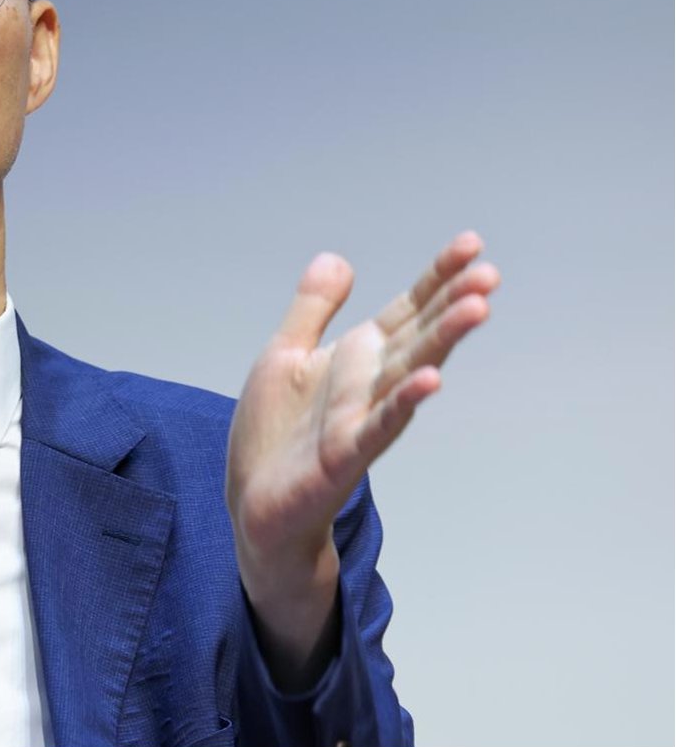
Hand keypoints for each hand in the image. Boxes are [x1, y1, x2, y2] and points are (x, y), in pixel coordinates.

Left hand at [225, 232, 499, 680]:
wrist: (255, 502)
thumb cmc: (274, 433)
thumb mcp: (284, 354)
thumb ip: (313, 309)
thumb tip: (337, 258)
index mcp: (357, 358)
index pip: (406, 310)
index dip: (437, 278)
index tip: (473, 244)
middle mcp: (368, 384)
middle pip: (418, 336)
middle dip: (452, 304)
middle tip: (490, 275)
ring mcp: (361, 418)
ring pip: (409, 373)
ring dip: (442, 342)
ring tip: (477, 308)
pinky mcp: (344, 454)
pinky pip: (379, 424)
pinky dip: (404, 402)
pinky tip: (430, 380)